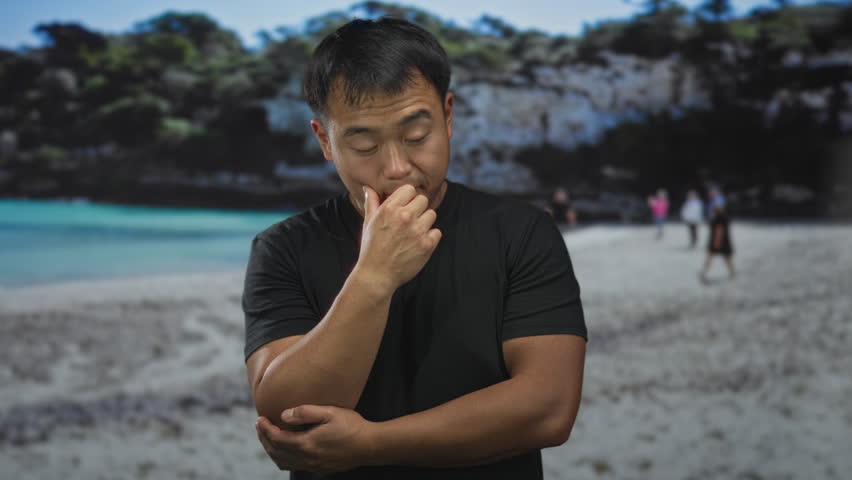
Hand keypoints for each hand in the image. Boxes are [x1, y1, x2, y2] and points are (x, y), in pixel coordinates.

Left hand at [255, 405, 375, 473]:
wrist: (370, 446)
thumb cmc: (352, 426)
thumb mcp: (329, 412)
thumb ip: (305, 412)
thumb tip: (284, 415)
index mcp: (307, 444)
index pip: (277, 438)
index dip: (265, 429)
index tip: (260, 418)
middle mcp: (307, 458)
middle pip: (276, 452)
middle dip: (264, 439)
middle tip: (260, 425)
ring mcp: (313, 465)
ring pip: (283, 462)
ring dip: (271, 450)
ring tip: (268, 437)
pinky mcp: (319, 468)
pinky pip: (293, 466)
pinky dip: (282, 458)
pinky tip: (285, 449)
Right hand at [355, 184, 441, 290]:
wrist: (377, 275)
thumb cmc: (371, 248)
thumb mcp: (368, 223)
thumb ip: (371, 203)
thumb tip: (369, 188)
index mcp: (389, 209)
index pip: (409, 189)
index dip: (408, 198)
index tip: (404, 208)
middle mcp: (404, 217)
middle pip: (423, 200)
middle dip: (417, 209)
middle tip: (409, 222)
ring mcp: (417, 230)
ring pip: (431, 214)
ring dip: (425, 222)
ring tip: (413, 234)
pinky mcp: (427, 244)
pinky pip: (437, 232)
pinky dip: (430, 238)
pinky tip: (418, 244)